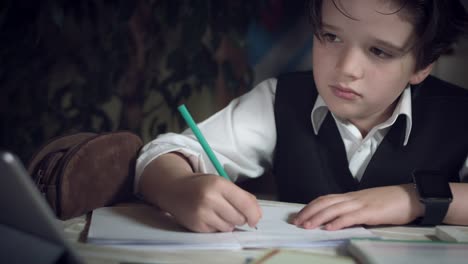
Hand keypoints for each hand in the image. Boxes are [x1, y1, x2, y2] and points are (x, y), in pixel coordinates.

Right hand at [160, 174, 261, 232]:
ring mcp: (202, 213)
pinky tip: (209, 217)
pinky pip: (217, 232)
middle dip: (240, 217)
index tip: (255, 219)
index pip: (245, 203)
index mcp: (219, 184)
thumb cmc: (201, 185)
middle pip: (239, 218)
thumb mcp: (221, 182)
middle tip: (230, 210)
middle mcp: (210, 198)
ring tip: (217, 212)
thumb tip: (256, 214)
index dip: (254, 213)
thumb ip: (240, 195)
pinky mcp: (196, 226)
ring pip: (229, 227)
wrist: (174, 189)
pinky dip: (217, 227)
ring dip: (228, 223)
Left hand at [293, 184, 423, 229]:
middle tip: (296, 222)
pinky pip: (351, 217)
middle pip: (325, 203)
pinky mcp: (371, 212)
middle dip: (308, 212)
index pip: (325, 199)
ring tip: (306, 226)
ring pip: (334, 209)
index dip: (310, 206)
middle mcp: (352, 198)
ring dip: (318, 218)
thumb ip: (352, 210)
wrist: (411, 196)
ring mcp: (361, 204)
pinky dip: (338, 222)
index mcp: (351, 196)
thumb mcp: (367, 204)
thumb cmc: (390, 202)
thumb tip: (338, 219)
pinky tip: (329, 228)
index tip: (299, 215)